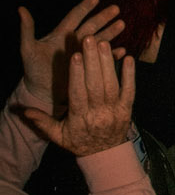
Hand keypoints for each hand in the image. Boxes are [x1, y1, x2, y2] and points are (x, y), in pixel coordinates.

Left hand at [19, 0, 125, 110]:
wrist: (39, 90)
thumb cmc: (32, 69)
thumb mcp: (28, 49)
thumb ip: (27, 30)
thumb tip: (21, 9)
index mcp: (61, 34)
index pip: (74, 17)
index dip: (84, 8)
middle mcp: (74, 41)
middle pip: (91, 26)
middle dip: (103, 17)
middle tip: (115, 8)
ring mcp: (82, 54)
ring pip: (99, 40)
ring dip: (110, 32)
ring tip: (121, 24)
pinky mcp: (88, 67)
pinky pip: (102, 59)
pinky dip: (112, 55)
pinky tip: (122, 51)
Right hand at [22, 37, 133, 156]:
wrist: (105, 155)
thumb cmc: (78, 141)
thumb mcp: (58, 135)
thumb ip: (42, 121)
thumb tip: (24, 110)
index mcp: (79, 118)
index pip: (78, 93)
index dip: (77, 74)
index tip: (75, 55)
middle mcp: (98, 114)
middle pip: (96, 85)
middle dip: (93, 61)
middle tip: (90, 39)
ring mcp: (114, 112)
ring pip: (112, 85)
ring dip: (108, 63)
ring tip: (104, 43)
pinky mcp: (127, 110)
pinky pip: (130, 90)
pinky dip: (130, 74)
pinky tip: (128, 58)